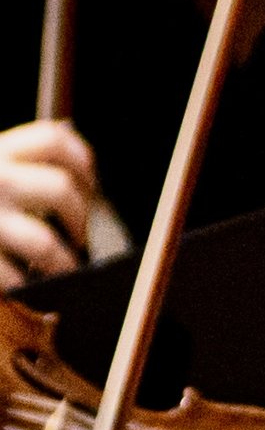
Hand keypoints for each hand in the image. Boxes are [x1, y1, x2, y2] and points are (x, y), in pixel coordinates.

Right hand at [0, 119, 95, 291]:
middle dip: (81, 220)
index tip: (88, 185)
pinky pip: (15, 279)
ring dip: (63, 264)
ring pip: (46, 244)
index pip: (55, 140)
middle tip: (77, 238)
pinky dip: (26, 289)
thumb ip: (12, 158)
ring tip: (60, 271)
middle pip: (62, 191)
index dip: (83, 163)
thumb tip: (70, 147)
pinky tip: (22, 286)